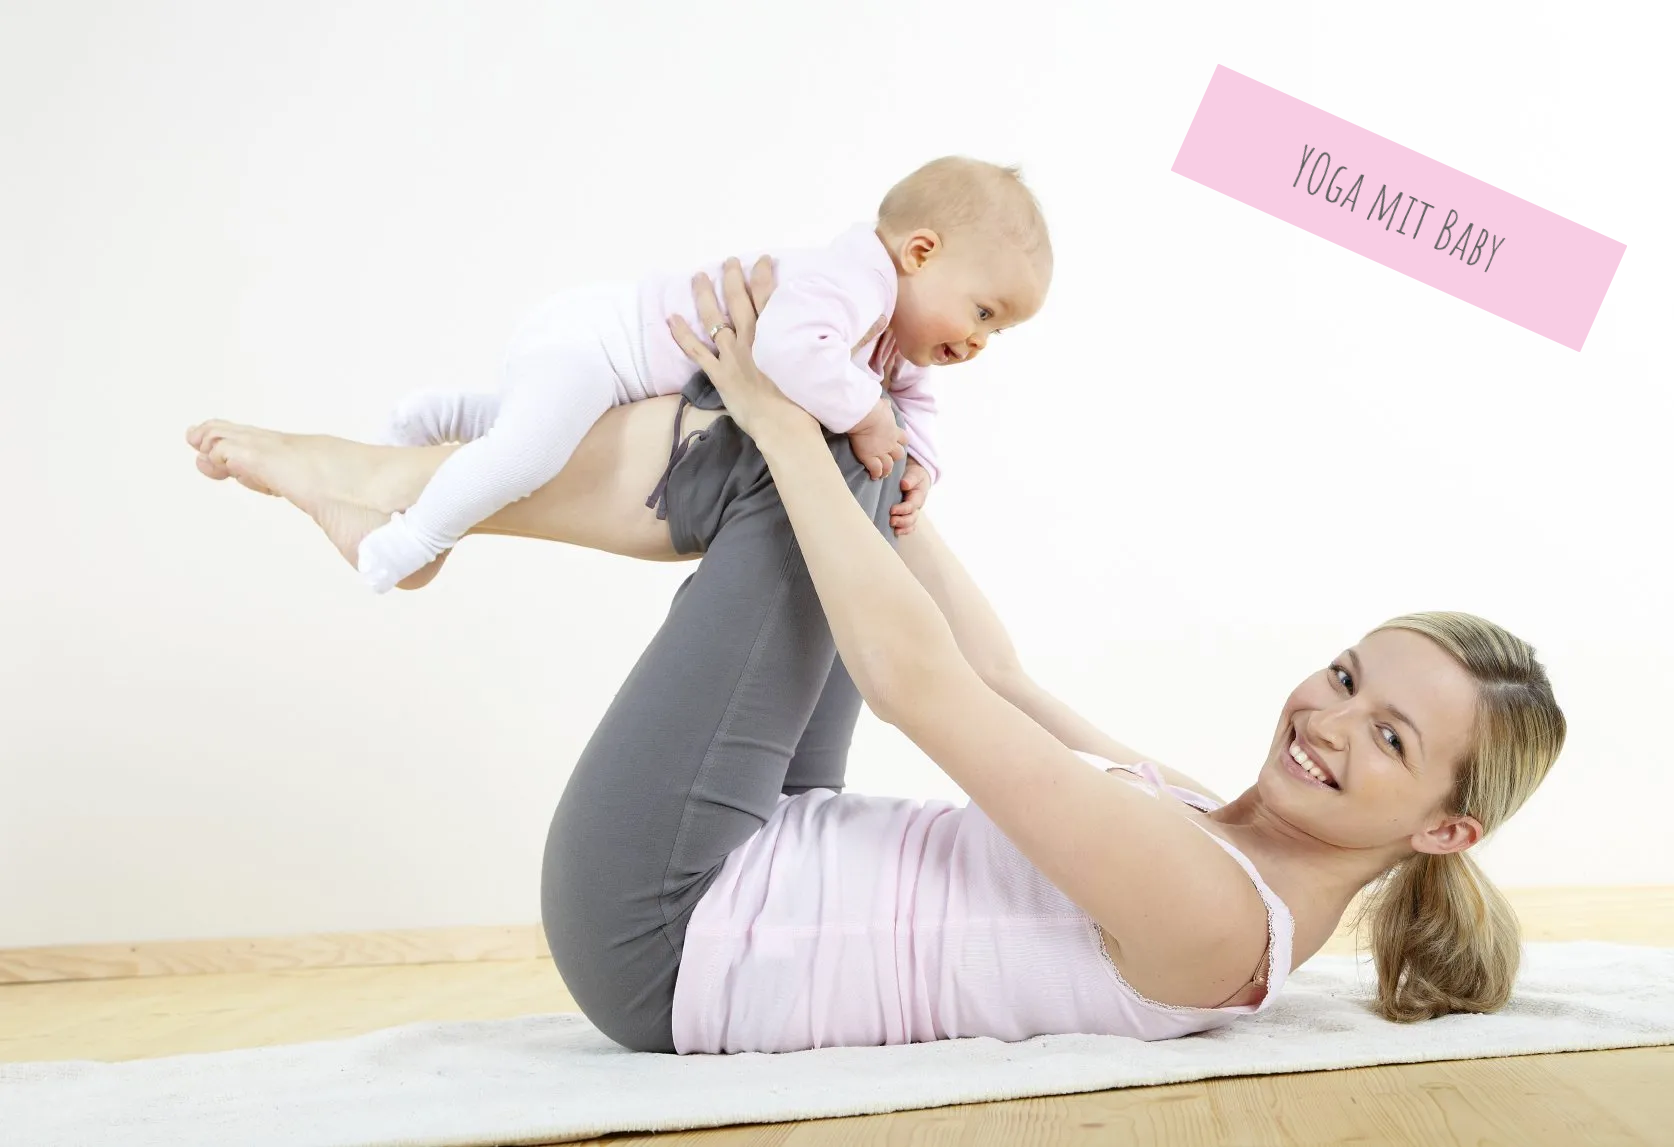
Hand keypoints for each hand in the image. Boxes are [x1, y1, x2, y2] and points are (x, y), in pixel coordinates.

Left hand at [668, 256, 808, 441]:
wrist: (785, 426)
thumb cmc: (807, 400)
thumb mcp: (821, 363)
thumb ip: (824, 341)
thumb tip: (841, 326)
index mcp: (775, 332)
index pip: (767, 294)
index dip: (763, 274)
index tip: (762, 260)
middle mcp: (751, 337)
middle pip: (738, 299)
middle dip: (732, 277)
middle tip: (728, 261)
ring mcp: (732, 355)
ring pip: (713, 318)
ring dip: (704, 295)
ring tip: (698, 277)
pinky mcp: (719, 374)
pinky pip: (696, 351)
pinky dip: (682, 334)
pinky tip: (672, 318)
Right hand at [846, 398, 908, 480]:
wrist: (866, 417)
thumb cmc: (873, 409)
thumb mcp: (883, 405)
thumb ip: (885, 406)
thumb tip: (885, 402)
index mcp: (894, 431)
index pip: (903, 439)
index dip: (901, 442)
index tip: (897, 444)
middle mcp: (890, 444)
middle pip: (899, 455)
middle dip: (895, 458)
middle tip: (890, 460)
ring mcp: (881, 452)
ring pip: (888, 466)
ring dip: (887, 470)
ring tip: (883, 474)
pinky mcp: (870, 458)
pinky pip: (875, 470)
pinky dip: (875, 474)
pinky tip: (873, 476)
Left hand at [890, 459, 930, 535]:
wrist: (916, 478)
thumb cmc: (914, 476)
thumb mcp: (914, 474)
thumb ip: (910, 479)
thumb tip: (904, 484)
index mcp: (918, 497)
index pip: (911, 506)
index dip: (902, 509)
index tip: (892, 510)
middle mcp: (916, 507)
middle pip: (912, 518)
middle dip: (902, 521)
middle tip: (891, 521)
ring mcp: (912, 513)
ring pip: (910, 524)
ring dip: (902, 528)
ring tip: (893, 529)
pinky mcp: (907, 516)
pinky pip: (907, 527)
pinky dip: (903, 531)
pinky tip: (895, 532)